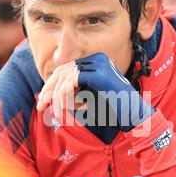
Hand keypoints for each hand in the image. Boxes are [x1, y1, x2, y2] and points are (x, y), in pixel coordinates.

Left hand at [37, 53, 154, 131]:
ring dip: (57, 97)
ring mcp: (99, 65)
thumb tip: (44, 94)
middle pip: (62, 70)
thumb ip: (70, 93)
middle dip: (49, 90)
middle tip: (41, 106)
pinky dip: (64, 96)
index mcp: (95, 62)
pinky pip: (71, 82)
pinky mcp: (99, 75)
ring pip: (64, 77)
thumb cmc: (112, 110)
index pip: (66, 69)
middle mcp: (97, 59)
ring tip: (57, 113)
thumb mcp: (86, 99)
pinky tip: (66, 109)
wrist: (134, 117)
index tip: (43, 102)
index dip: (51, 85)